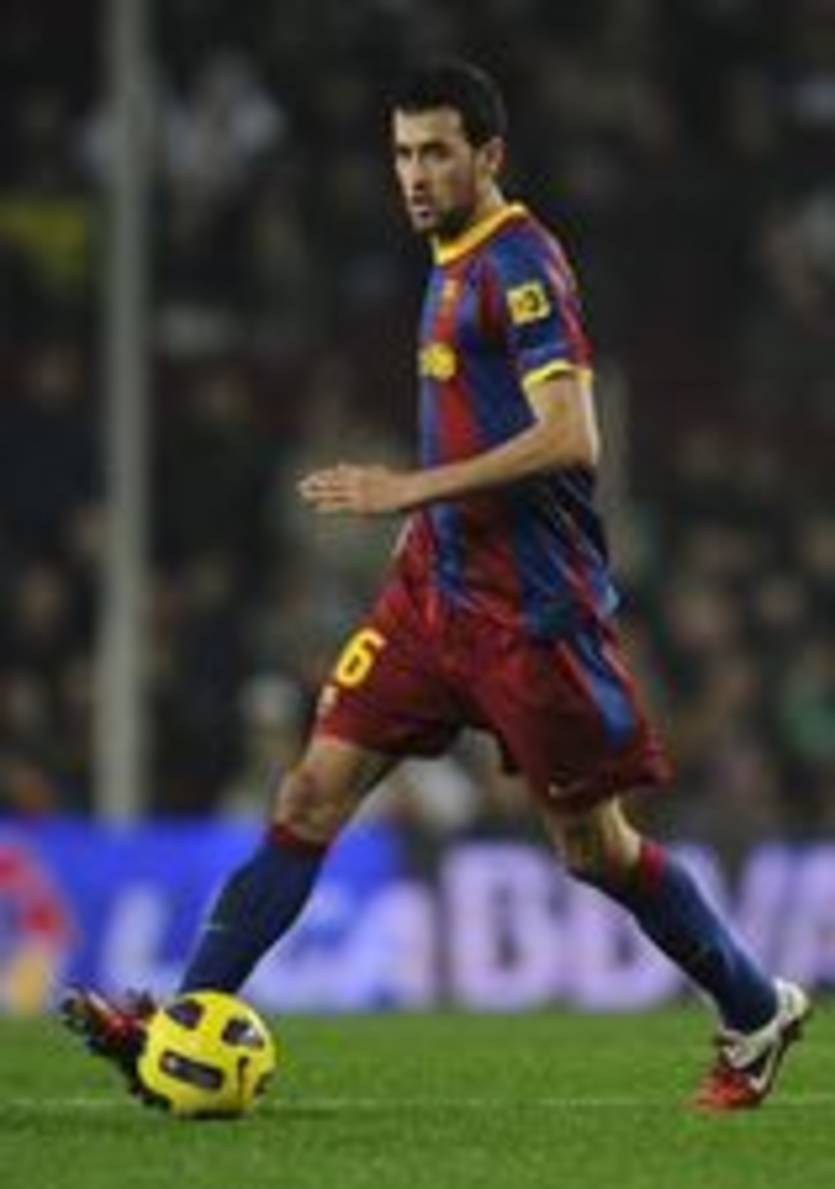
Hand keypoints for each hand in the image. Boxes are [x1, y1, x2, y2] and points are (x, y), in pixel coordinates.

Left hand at [298, 463, 419, 514]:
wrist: (409, 490)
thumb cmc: (396, 481)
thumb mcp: (374, 470)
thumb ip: (355, 468)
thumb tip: (339, 465)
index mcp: (359, 472)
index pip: (335, 474)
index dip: (321, 476)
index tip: (310, 478)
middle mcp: (356, 481)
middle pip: (330, 482)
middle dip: (314, 484)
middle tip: (300, 486)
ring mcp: (358, 493)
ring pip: (332, 493)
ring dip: (317, 494)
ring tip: (303, 496)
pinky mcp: (362, 505)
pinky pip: (341, 506)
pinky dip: (327, 506)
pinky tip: (316, 508)